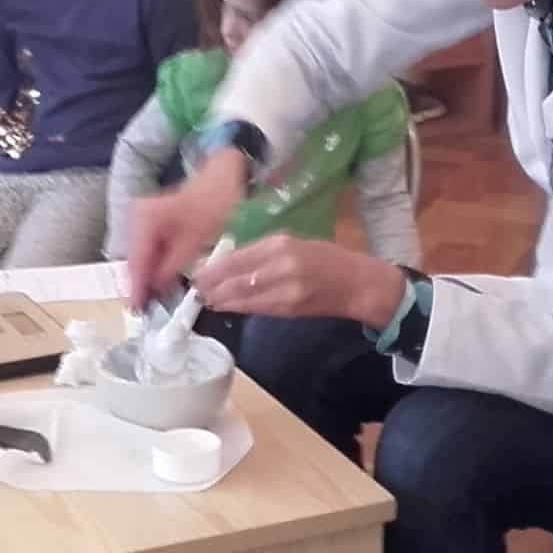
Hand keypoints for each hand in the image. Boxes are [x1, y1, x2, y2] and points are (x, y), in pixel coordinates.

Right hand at [125, 154, 247, 307]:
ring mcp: (141, 217)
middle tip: (144, 309)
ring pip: (139, 256)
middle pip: (134, 259)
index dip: (136, 288)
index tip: (137, 310)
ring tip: (151, 299)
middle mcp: (136, 216)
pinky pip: (147, 248)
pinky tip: (159, 280)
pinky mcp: (149, 221)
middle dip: (140, 284)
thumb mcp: (196, 241)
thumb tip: (156, 288)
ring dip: (146, 276)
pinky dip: (152, 264)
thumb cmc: (215, 205)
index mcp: (146, 219)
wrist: (222, 178)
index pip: (136, 261)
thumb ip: (172, 266)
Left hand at [192, 234, 402, 328]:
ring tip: (206, 300)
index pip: (238, 256)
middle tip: (196, 290)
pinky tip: (226, 306)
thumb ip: (263, 252)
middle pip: (236, 278)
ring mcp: (286, 289)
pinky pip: (257, 308)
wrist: (356, 283)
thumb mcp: (294, 244)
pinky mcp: (290, 308)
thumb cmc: (326, 259)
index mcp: (281, 243)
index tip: (199, 272)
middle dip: (213, 286)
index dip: (215, 268)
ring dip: (222, 299)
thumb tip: (229, 261)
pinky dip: (238, 307)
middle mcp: (281, 264)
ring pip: (244, 296)